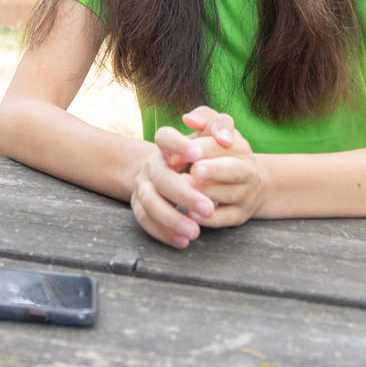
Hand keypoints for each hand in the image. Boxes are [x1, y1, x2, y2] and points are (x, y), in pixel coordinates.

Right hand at [129, 135, 214, 249]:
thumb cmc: (201, 154)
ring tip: (194, 232)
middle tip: (208, 207)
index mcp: (168, 145)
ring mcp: (144, 186)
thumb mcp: (209, 135)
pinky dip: (163, 233)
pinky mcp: (141, 207)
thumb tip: (224, 135)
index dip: (178, 145)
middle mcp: (153, 165)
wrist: (175, 170)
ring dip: (171, 218)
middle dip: (183, 194)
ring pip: (149, 202)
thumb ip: (218, 125)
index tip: (196, 154)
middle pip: (161, 177)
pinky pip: (146, 221)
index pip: (165, 138)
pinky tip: (183, 241)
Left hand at [179, 106, 264, 226]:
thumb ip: (202, 117)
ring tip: (187, 191)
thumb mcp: (212, 130)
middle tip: (195, 171)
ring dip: (207, 194)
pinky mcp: (240, 214)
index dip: (202, 146)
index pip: (221, 143)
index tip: (182, 153)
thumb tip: (188, 119)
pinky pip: (226, 218)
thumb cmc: (216, 152)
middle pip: (233, 168)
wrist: (245, 183)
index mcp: (236, 143)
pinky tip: (192, 214)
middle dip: (214, 169)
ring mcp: (245, 192)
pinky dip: (209, 219)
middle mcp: (245, 166)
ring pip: (228, 194)